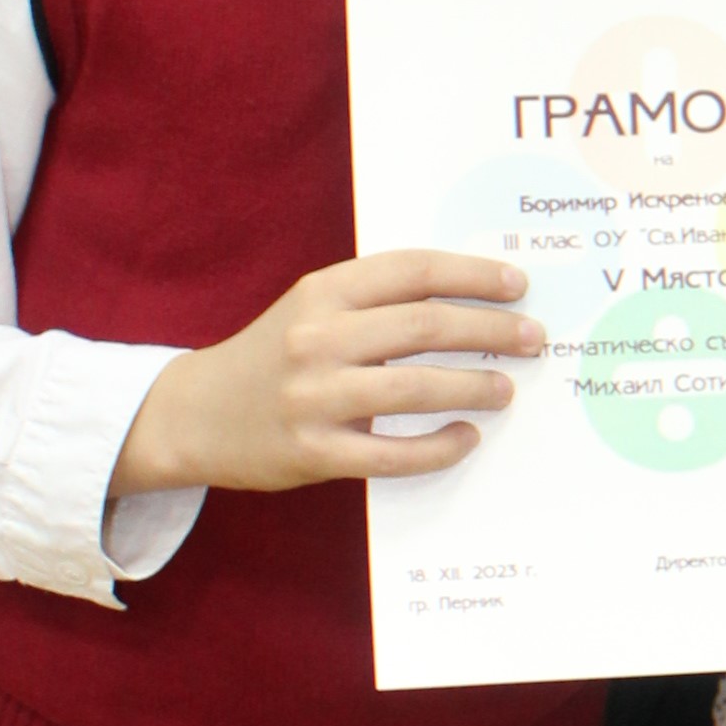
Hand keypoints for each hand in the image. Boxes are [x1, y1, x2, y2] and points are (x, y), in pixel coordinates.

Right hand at [110, 250, 544, 498]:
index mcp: (322, 292)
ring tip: (506, 389)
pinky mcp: (314, 451)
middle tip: (532, 338)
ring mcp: (314, 397)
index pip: (413, 271)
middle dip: (490, 330)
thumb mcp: (312, 310)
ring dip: (473, 387)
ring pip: (416, 388)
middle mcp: (317, 339)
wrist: (192, 415)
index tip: (516, 285)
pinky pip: (393, 454)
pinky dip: (439, 447)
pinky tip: (466, 437)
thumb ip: (374, 300)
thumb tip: (468, 300)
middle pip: (424, 326)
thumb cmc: (272, 356)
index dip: (473, 276)